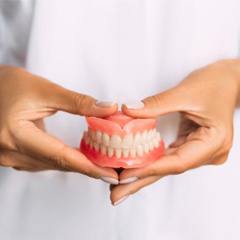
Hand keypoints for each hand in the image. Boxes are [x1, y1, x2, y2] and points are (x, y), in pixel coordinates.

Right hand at [0, 66, 117, 183]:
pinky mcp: (12, 156)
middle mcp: (9, 152)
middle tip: (112, 170)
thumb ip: (78, 102)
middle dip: (87, 168)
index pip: (60, 155)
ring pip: (51, 165)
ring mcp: (8, 157)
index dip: (88, 166)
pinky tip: (77, 156)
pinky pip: (43, 162)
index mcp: (15, 134)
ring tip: (100, 163)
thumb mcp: (45, 90)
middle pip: (57, 163)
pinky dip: (62, 160)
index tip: (110, 174)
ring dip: (76, 164)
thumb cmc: (9, 85)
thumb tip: (108, 109)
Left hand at [110, 60, 239, 204]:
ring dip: (143, 174)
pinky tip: (135, 168)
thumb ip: (154, 105)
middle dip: (140, 181)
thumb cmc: (214, 84)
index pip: (176, 161)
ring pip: (166, 165)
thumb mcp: (183, 92)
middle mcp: (208, 152)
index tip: (124, 175)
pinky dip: (150, 162)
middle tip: (116, 194)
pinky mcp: (191, 145)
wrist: (228, 80)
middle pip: (169, 169)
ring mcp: (200, 151)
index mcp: (213, 142)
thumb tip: (128, 111)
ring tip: (120, 185)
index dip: (149, 169)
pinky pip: (168, 156)